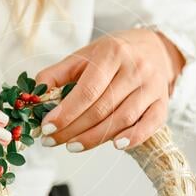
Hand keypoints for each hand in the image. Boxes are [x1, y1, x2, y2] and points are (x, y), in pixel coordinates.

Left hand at [35, 28, 184, 151]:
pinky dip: (133, 138)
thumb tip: (33, 97)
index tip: (47, 128)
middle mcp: (135, 69)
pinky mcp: (162, 103)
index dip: (65, 113)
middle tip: (52, 141)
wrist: (153, 49)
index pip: (87, 90)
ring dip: (94, 138)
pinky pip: (149, 125)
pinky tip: (114, 146)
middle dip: (73, 129)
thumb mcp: (83, 56)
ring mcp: (151, 87)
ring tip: (71, 146)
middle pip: (102, 108)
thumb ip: (56, 75)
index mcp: (112, 53)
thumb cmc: (112, 56)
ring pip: (122, 120)